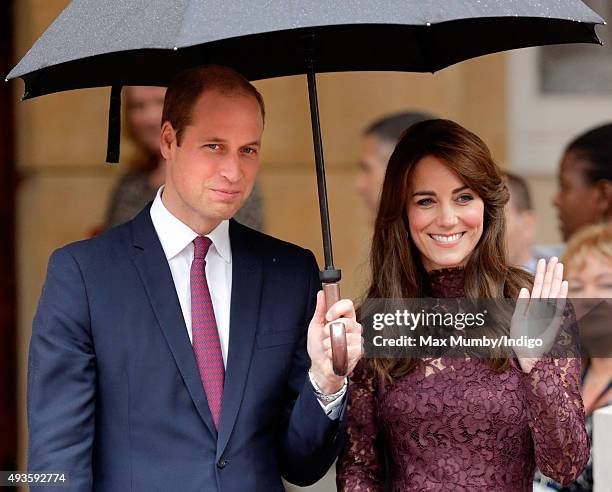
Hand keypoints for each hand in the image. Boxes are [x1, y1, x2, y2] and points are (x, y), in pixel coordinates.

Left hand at [307, 291, 362, 393]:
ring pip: (345, 336)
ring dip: (330, 344)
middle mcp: (354, 326)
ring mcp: (357, 339)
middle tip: (326, 337)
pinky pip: (349, 348)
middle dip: (330, 331)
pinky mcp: (359, 352)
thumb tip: (321, 293)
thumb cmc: (318, 347)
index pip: (348, 305)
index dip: (337, 309)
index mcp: (345, 318)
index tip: (328, 316)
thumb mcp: (315, 325)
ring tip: (329, 348)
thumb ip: (320, 310)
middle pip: (346, 321)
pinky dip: (336, 353)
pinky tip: (334, 355)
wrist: (319, 367)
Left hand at [511, 257, 567, 371]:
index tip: (542, 261)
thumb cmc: (519, 337)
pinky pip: (558, 305)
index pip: (537, 285)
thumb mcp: (516, 318)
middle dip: (550, 272)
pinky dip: (561, 295)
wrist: (525, 354)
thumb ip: (521, 304)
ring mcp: (548, 313)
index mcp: (532, 305)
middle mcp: (541, 308)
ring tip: (558, 266)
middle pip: (547, 286)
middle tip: (553, 257)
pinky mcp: (553, 321)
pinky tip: (563, 284)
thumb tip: (525, 289)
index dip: (540, 273)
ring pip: (553, 292)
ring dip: (556, 279)